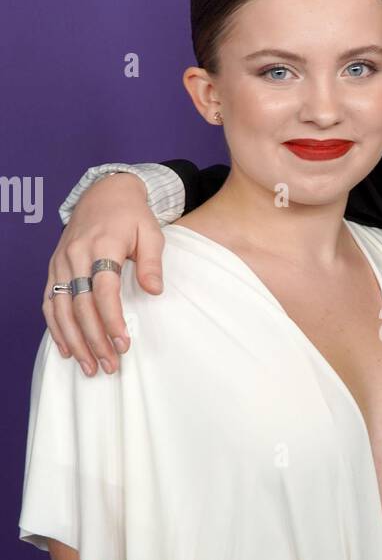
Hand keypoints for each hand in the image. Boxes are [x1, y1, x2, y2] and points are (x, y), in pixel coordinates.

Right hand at [43, 173, 164, 375]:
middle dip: (94, 339)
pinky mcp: (54, 267)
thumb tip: (154, 290)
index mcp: (102, 245)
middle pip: (81, 305)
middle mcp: (76, 255)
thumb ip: (151, 262)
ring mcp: (61, 262)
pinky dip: (56, 327)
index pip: (104, 290)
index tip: (123, 344)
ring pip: (61, 308)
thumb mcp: (151, 233)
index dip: (112, 320)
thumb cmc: (132, 216)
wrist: (104, 194)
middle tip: (109, 365)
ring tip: (89, 366)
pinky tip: (66, 349)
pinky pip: (50, 301)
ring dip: (74, 340)